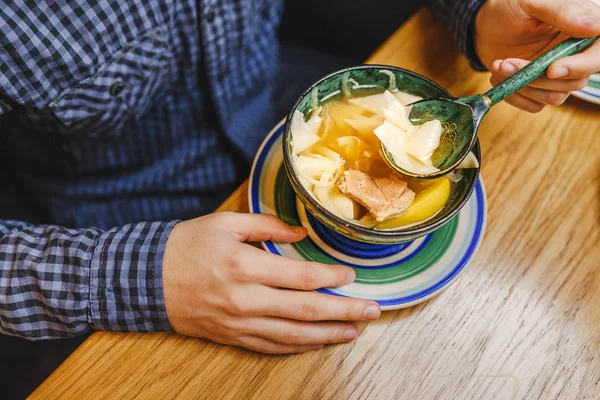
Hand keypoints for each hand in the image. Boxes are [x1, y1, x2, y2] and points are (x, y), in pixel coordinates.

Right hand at [162, 212, 380, 353]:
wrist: (145, 279)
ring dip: (328, 335)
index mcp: (245, 266)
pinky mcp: (232, 336)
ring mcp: (240, 323)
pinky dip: (298, 347)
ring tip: (355, 331)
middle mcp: (246, 299)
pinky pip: (272, 346)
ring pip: (293, 335)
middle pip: (306, 311)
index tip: (351, 276)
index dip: (332, 279)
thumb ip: (267, 225)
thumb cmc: (186, 246)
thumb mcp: (225, 223)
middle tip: (373, 311)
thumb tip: (301, 233)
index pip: (302, 277)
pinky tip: (317, 342)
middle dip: (344, 312)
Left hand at [475, 0, 599, 111]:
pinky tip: (500, 77)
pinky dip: (515, 96)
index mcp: (583, 29)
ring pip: (555, 96)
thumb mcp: (533, 2)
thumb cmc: (509, 8)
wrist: (484, 26)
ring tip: (499, 66)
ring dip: (523, 86)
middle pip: (576, 81)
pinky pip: (535, 104)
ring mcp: (557, 74)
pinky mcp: (538, 88)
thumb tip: (595, 27)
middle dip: (539, 78)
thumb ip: (564, 12)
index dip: (581, 66)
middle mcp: (574, 55)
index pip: (598, 55)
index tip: (552, 69)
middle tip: (507, 64)